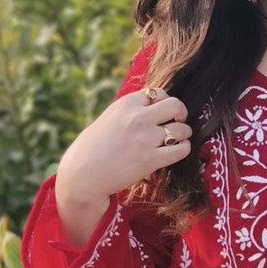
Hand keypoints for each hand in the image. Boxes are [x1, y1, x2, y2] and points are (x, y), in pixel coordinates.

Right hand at [55, 85, 191, 220]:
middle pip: (176, 105)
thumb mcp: (109, 118)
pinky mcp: (151, 160)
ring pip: (182, 129)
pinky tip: (178, 150)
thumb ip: (130, 111)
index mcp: (126, 104)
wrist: (82, 174)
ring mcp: (145, 139)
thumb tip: (151, 108)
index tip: (162, 113)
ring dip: (184, 133)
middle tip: (178, 121)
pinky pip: (181, 150)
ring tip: (178, 139)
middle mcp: (137, 118)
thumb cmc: (92, 148)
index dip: (163, 103)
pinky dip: (184, 149)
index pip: (158, 93)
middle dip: (180, 113)